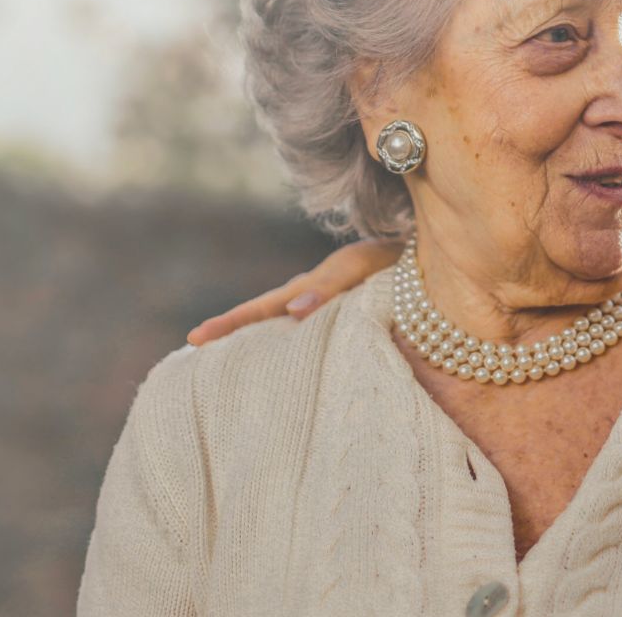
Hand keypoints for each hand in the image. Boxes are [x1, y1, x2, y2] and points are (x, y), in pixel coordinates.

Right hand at [184, 238, 402, 344]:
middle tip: (193, 350)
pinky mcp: (346, 318)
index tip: (194, 339)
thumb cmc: (394, 259)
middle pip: (264, 318)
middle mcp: (312, 299)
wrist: (428, 255)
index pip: (261, 308)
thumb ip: (327, 286)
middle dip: (231, 333)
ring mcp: (326, 308)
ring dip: (257, 342)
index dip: (229, 323)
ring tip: (227, 365)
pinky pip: (311, 335)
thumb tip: (290, 313)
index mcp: (309, 287)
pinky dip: (291, 347)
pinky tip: (285, 365)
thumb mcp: (360, 267)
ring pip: (283, 327)